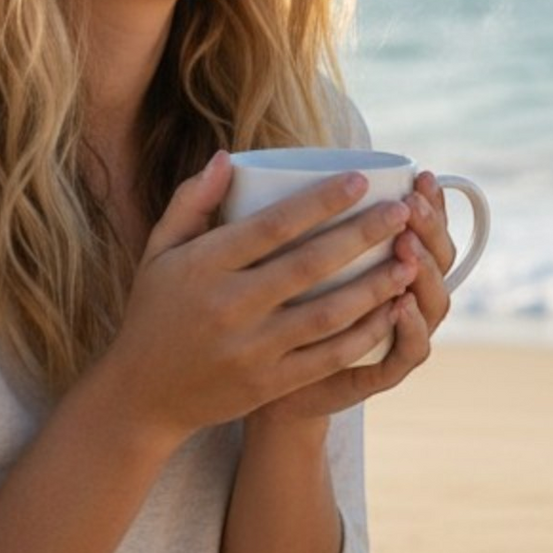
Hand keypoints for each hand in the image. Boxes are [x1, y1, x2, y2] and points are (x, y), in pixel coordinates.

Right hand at [93, 153, 421, 443]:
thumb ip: (191, 202)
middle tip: (402, 211)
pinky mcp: (269, 384)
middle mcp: (229, 306)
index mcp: (204, 266)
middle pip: (310, 265)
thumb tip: (227, 156)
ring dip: (375, 286)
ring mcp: (251, 349)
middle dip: (363, 235)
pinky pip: (328, 357)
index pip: (272, 226)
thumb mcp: (158, 252)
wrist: (143, 396)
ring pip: (328, 314)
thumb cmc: (154, 312)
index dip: (320, 201)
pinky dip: (365, 334)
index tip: (360, 178)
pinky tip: (391, 312)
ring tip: (410, 260)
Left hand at [250, 169, 456, 424]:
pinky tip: (399, 307)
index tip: (422, 175)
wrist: (256, 386)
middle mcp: (399, 296)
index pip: (425, 227)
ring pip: (432, 304)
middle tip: (411, 207)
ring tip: (408, 250)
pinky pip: (407, 354)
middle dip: (432, 231)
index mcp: (383, 261)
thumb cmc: (259, 311)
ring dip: (426, 276)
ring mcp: (392, 335)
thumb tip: (223, 157)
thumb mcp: (255, 261)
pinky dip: (409, 331)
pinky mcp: (378, 373)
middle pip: (438, 260)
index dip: (431, 203)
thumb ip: (243, 214)